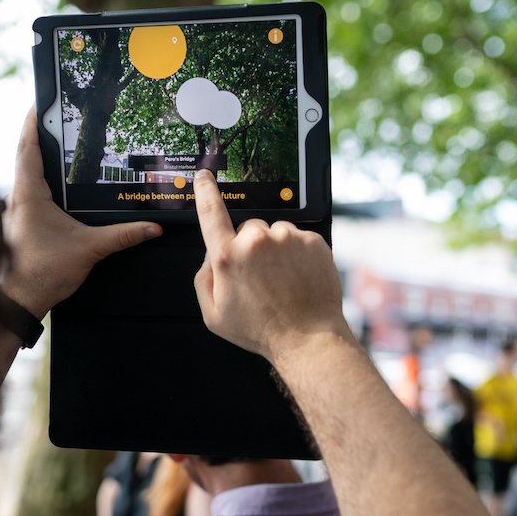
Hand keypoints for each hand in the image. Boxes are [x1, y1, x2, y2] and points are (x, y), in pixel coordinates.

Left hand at [0, 109, 161, 317]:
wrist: (21, 300)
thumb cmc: (44, 272)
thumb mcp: (89, 248)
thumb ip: (122, 235)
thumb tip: (152, 227)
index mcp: (29, 194)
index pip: (28, 148)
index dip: (32, 124)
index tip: (38, 103)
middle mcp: (16, 198)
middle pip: (24, 156)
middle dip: (37, 135)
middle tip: (52, 116)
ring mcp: (15, 211)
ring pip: (23, 176)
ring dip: (37, 159)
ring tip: (57, 145)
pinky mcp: (19, 224)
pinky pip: (27, 193)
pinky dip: (38, 181)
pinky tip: (55, 187)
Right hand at [192, 169, 348, 362]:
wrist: (308, 338)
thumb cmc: (261, 330)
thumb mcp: (213, 314)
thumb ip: (203, 279)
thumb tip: (210, 255)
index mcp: (228, 256)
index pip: (210, 212)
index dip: (204, 191)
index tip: (204, 176)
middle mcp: (257, 240)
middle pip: (248, 228)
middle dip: (251, 246)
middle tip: (260, 277)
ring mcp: (287, 238)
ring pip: (276, 233)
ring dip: (277, 250)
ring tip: (282, 281)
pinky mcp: (313, 240)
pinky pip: (299, 238)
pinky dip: (298, 254)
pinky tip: (298, 278)